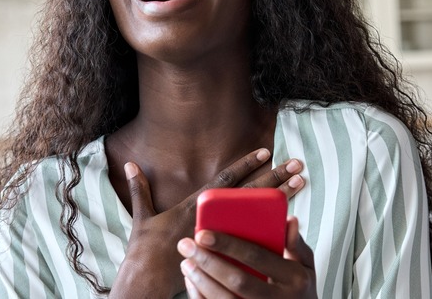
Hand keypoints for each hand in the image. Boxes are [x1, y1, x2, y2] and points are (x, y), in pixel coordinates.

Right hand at [110, 149, 305, 297]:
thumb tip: (130, 164)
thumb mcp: (142, 217)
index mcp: (194, 206)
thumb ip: (139, 189)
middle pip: (250, 193)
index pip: (225, 180)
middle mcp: (213, 218)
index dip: (245, 164)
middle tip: (297, 163)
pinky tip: (292, 222)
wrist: (147, 281)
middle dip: (274, 176)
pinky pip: (254, 242)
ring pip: (259, 214)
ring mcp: (222, 236)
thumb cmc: (145, 250)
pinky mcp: (226, 254)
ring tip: (301, 183)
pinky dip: (272, 232)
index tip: (266, 151)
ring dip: (281, 198)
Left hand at [177, 216, 316, 298]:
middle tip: (186, 245)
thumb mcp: (306, 266)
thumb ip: (296, 243)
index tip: (203, 233)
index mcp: (294, 278)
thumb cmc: (299, 289)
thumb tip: (289, 219)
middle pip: (238, 281)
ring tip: (186, 262)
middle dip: (208, 261)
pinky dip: (201, 296)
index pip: (258, 257)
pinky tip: (192, 281)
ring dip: (201, 281)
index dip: (229, 245)